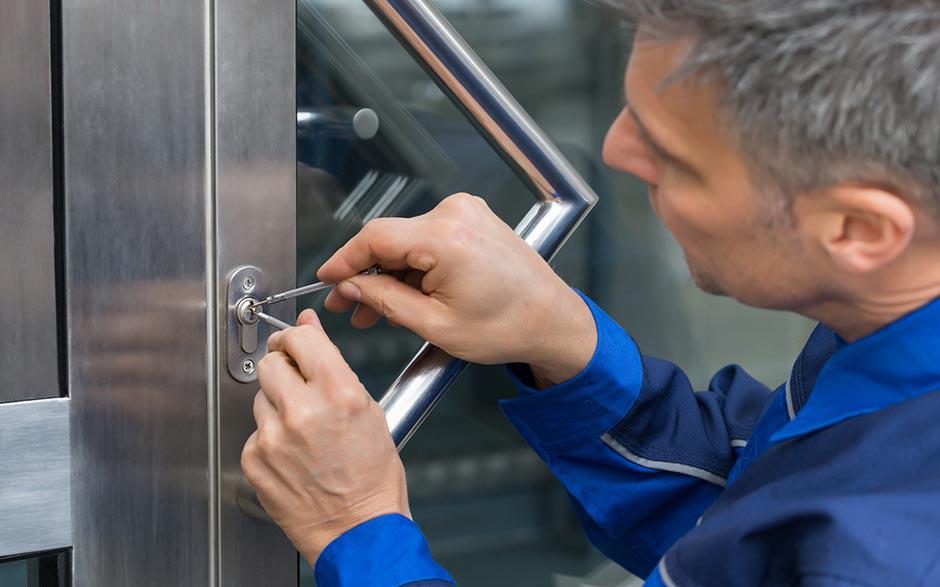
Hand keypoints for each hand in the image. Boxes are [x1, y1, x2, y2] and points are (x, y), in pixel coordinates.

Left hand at [240, 310, 409, 564]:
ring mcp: (273, 437)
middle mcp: (302, 411)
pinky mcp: (254, 459)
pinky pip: (254, 431)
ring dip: (277, 404)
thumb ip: (333, 365)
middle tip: (298, 385)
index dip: (296, 337)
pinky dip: (269, 437)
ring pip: (260, 396)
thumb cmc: (371, 478)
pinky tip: (292, 453)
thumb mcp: (368, 410)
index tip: (295, 342)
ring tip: (303, 429)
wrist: (357, 530)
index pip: (299, 338)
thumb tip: (308, 328)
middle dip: (283, 368)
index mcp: (338, 393)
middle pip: (271, 363)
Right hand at [318, 193, 596, 386]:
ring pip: (407, 241)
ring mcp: (467, 213)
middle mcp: (456, 215)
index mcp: (447, 239)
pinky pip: (428, 239)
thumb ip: (385, 300)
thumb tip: (351, 286)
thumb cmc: (508, 327)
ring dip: (390, 274)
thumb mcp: (435, 325)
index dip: (343, 259)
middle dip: (366, 275)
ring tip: (375, 310)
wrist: (552, 321)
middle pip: (390, 239)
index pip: (375, 237)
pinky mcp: (473, 220)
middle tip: (348, 306)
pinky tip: (404, 294)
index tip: (326, 279)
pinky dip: (413, 266)